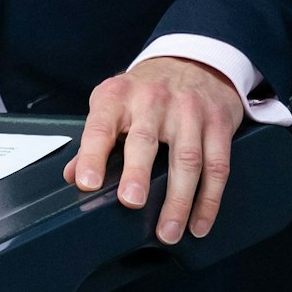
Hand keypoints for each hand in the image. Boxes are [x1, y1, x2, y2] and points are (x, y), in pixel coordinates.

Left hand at [62, 56, 244, 244]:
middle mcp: (153, 101)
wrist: (194, 60)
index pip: (100, 126)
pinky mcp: (218, 123)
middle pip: (145, 140)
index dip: (91, 154)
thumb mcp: (113, 103)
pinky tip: (199, 223)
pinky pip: (217, 167)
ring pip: (187, 159)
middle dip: (138, 173)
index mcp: (119, 97)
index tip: (86, 182)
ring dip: (178, 200)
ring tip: (168, 231)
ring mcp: (189, 111)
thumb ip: (95, 139)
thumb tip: (72, 175)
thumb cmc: (147, 90)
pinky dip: (208, 200)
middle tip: (131, 202)